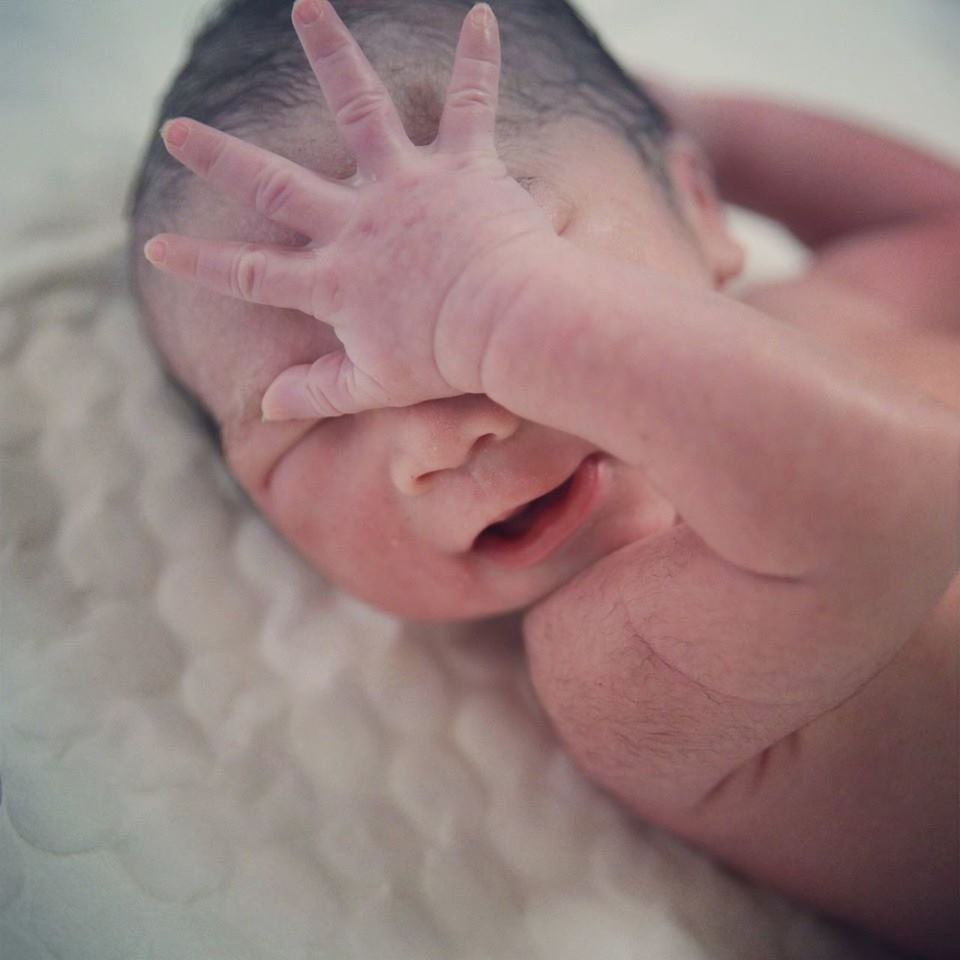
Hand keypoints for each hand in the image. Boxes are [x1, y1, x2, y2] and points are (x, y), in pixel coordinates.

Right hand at [143, 0, 554, 419]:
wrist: (509, 325)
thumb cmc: (447, 362)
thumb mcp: (375, 386)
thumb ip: (319, 392)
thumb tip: (267, 407)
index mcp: (335, 281)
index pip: (250, 273)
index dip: (201, 263)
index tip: (159, 247)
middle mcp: (359, 223)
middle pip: (274, 184)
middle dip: (220, 159)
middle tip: (178, 130)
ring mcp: (407, 186)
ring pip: (360, 107)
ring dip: (331, 53)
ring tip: (305, 6)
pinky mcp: (461, 165)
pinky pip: (470, 103)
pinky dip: (477, 60)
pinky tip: (480, 14)